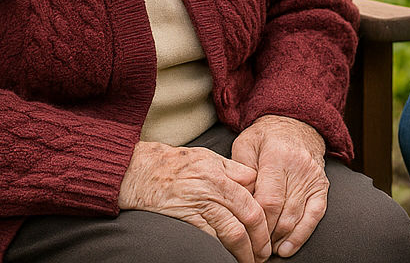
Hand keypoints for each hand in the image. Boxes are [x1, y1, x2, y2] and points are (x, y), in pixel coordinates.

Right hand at [118, 140, 271, 262]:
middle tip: (264, 253)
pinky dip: (221, 251)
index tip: (270, 230)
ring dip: (245, 251)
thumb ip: (232, 170)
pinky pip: (210, 239)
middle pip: (250, 216)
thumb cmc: (175, 163)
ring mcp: (200, 204)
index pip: (255, 196)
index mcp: (223, 172)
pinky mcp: (185, 218)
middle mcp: (214, 187)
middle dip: (261, 239)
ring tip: (250, 261)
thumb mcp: (208, 157)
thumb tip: (255, 183)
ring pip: (233, 232)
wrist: (139, 170)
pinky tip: (226, 258)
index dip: (267, 216)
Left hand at [228, 115, 329, 258]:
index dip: (257, 223)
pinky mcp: (322, 185)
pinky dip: (302, 234)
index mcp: (277, 157)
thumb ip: (241, 172)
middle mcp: (299, 168)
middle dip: (267, 236)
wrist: (296, 123)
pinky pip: (316, 214)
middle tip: (252, 249)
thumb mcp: (245, 145)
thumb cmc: (265, 136)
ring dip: (281, 238)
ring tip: (266, 251)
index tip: (245, 235)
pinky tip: (288, 247)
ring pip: (298, 217)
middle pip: (283, 212)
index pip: (269, 200)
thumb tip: (239, 202)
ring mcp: (313, 177)